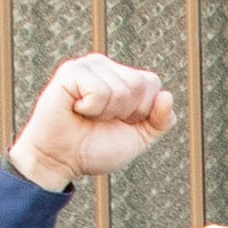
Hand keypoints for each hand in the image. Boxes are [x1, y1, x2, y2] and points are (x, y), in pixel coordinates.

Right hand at [10, 51, 181, 193]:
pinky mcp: (70, 71)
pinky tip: (76, 109)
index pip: (152, 83)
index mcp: (121, 76)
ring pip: (122, 89)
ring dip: (106, 113)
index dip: (141, 112)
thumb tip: (167, 96)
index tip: (117, 122)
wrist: (60, 161)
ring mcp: (87, 66)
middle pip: (140, 84)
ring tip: (86, 116)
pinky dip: (91, 109)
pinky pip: (100, 91)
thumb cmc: (94, 148)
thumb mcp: (138, 138)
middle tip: (99, 120)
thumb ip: (160, 121)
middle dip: (125, 112)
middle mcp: (105, 65)